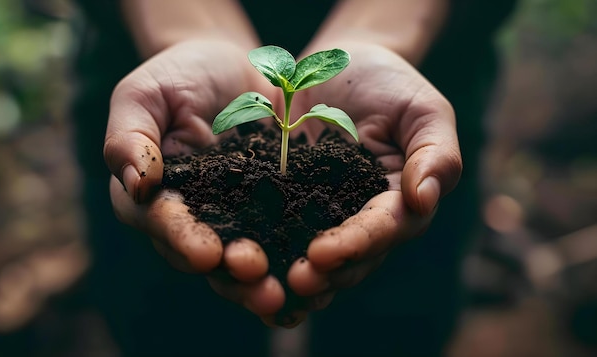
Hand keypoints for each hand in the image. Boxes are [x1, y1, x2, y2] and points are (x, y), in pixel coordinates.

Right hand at [103, 40, 286, 320]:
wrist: (232, 66)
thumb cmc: (178, 75)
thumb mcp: (145, 94)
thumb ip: (130, 136)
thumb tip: (136, 184)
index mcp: (151, 195)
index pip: (160, 222)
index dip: (182, 239)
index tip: (206, 252)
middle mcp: (190, 216)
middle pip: (202, 255)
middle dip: (228, 275)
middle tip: (257, 282)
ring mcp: (232, 216)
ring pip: (241, 258)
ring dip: (259, 280)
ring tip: (282, 294)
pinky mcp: (271, 208)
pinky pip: (281, 236)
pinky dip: (293, 255)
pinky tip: (316, 269)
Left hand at [284, 43, 462, 321]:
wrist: (339, 64)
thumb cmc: (391, 84)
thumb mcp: (423, 110)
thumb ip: (435, 154)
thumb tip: (424, 200)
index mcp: (397, 202)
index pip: (383, 230)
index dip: (356, 245)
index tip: (324, 253)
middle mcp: (360, 217)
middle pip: (350, 255)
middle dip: (324, 272)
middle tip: (295, 282)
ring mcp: (322, 210)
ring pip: (313, 254)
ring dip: (293, 271)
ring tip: (266, 284)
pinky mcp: (287, 198)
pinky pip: (276, 226)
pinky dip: (263, 246)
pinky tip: (240, 263)